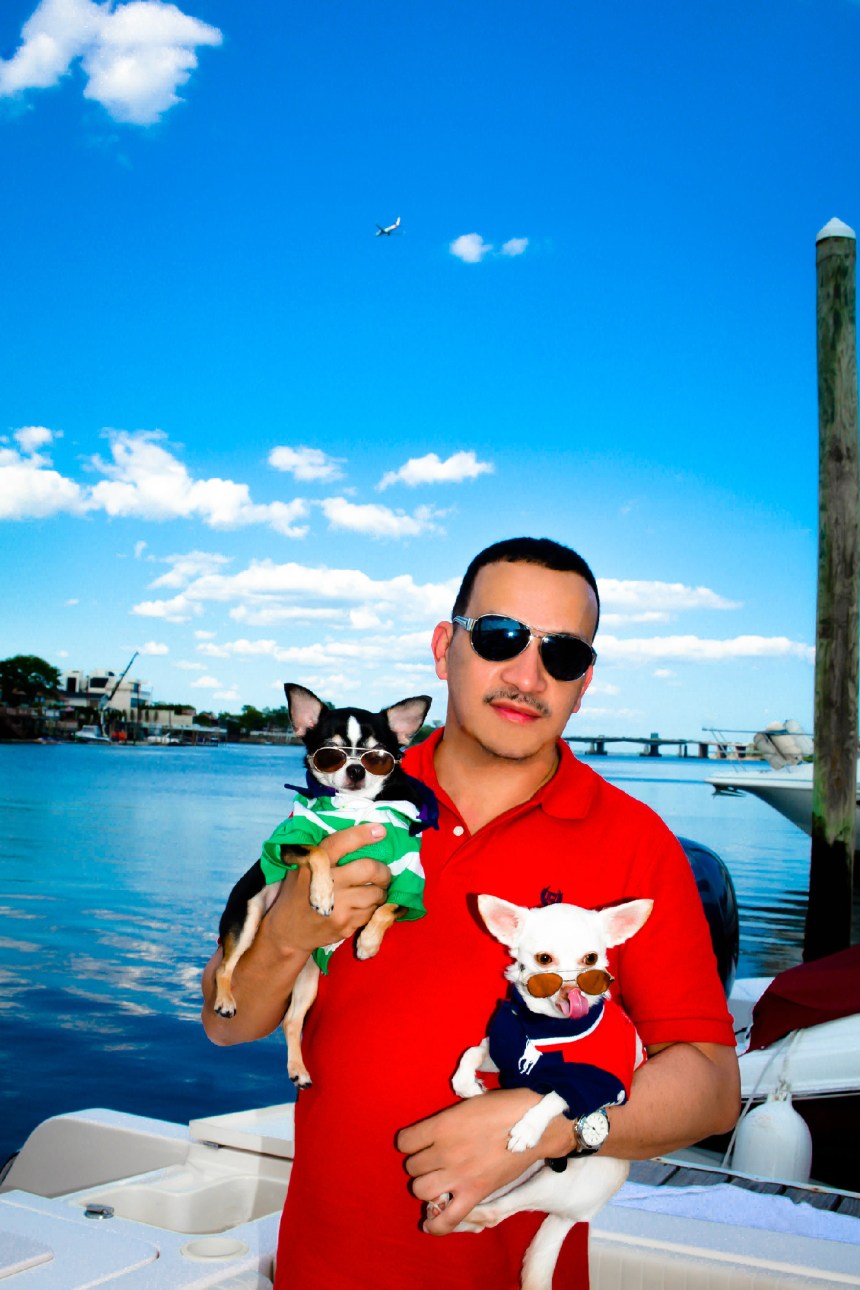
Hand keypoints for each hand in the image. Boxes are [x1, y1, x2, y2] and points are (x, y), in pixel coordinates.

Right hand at [266, 822, 392, 952]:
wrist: (287, 932)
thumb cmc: (297, 894)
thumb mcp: (301, 868)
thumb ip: (324, 853)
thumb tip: (358, 836)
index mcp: (314, 864)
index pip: (341, 843)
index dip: (363, 835)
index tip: (381, 830)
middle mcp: (327, 884)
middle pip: (369, 869)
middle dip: (383, 871)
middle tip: (382, 873)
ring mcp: (337, 907)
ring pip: (376, 894)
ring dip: (380, 892)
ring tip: (373, 891)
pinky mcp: (345, 925)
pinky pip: (372, 912)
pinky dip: (373, 908)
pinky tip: (363, 906)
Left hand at [397, 1090, 573, 1234]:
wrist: (536, 1126)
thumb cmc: (503, 1108)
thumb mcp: (467, 1104)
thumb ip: (446, 1122)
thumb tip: (434, 1136)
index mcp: (442, 1125)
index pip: (404, 1141)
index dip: (409, 1143)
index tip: (418, 1143)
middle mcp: (445, 1152)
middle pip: (412, 1166)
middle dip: (420, 1164)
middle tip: (434, 1160)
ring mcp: (459, 1176)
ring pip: (420, 1190)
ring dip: (426, 1186)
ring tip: (437, 1181)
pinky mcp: (475, 1194)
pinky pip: (447, 1219)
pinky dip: (435, 1225)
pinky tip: (429, 1224)